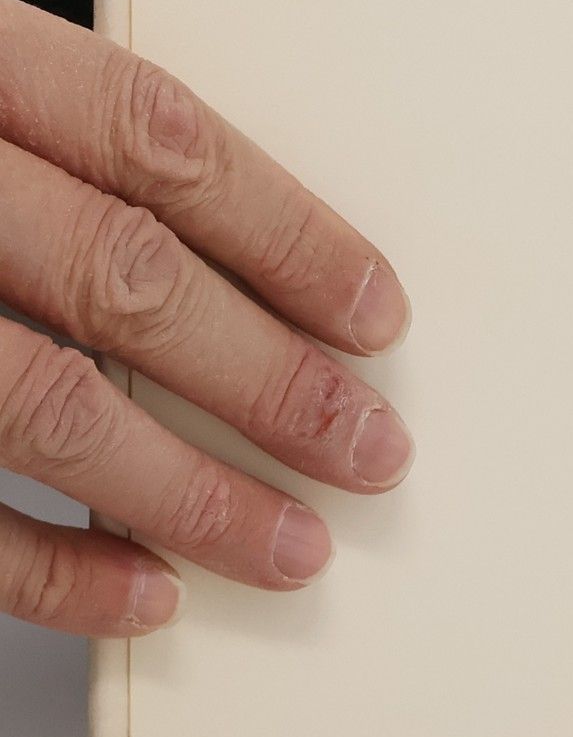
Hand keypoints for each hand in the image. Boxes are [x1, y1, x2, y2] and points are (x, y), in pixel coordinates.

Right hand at [0, 0, 412, 635]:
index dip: (286, 228)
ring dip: (188, 490)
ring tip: (293, 546)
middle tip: (372, 450)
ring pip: (43, 405)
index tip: (376, 310)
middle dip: (271, 378)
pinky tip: (140, 600)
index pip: (153, 136)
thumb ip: (33, 146)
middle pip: (123, 277)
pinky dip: (47, 570)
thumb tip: (231, 269)